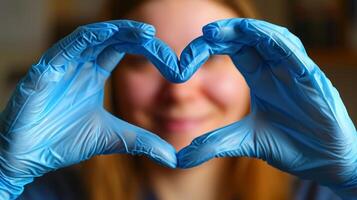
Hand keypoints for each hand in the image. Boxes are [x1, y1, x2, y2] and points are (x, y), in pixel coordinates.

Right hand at [0, 20, 178, 198]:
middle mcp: (79, 67)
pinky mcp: (43, 73)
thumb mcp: (112, 138)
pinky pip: (64, 48)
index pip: (119, 50)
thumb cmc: (65, 142)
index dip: (142, 48)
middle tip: (154, 35)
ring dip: (112, 31)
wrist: (31, 157)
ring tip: (138, 30)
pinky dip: (84, 39)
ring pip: (87, 38)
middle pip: (107, 39)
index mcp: (93, 76)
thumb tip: (171, 156)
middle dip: (131, 34)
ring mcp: (61, 67)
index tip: (167, 58)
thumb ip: (140, 141)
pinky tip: (104, 34)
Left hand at [178, 18, 356, 198]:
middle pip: (252, 39)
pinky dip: (282, 47)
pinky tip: (264, 41)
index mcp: (260, 78)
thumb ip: (216, 143)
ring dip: (254, 32)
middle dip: (230, 32)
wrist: (323, 163)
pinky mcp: (314, 82)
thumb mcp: (246, 142)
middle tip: (207, 32)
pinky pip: (298, 57)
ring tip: (230, 31)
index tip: (188, 57)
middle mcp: (276, 70)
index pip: (235, 50)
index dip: (214, 47)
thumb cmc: (290, 145)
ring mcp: (295, 74)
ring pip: (276, 40)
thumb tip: (182, 157)